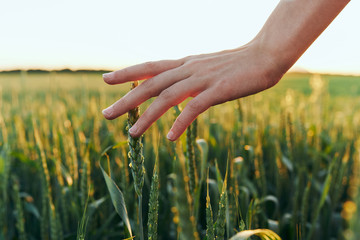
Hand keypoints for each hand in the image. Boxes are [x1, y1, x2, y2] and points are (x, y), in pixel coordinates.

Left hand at [102, 40, 283, 140]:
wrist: (265, 56)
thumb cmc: (237, 65)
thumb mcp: (207, 68)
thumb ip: (190, 78)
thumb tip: (176, 92)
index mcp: (185, 64)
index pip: (150, 67)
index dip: (127, 73)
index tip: (106, 80)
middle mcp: (188, 69)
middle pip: (151, 84)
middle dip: (127, 100)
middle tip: (106, 115)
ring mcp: (202, 79)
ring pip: (167, 98)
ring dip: (147, 117)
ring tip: (132, 134)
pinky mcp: (218, 90)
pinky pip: (194, 108)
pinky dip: (180, 122)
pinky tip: (171, 138)